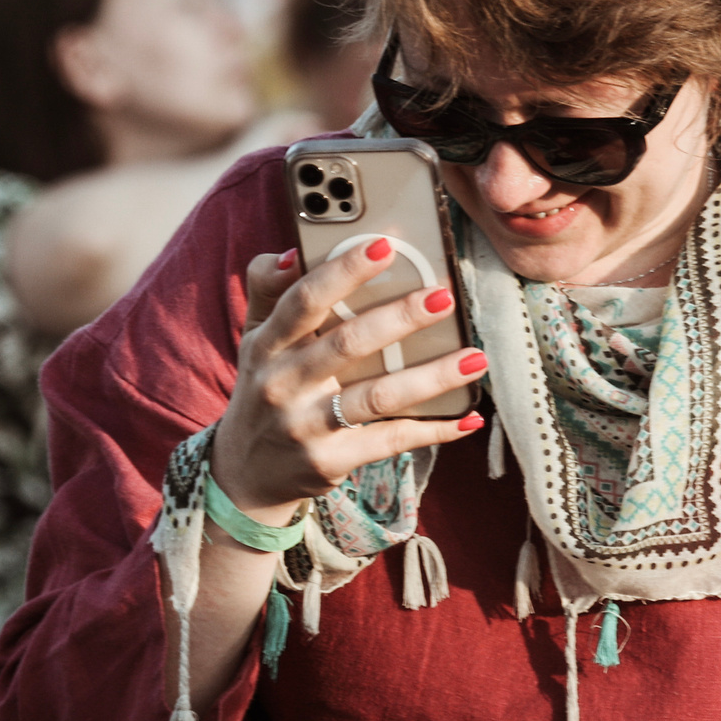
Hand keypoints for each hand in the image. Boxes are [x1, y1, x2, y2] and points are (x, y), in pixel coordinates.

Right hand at [212, 239, 489, 520]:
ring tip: (474, 358)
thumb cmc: (265, 390)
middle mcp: (281, 384)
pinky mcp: (330, 461)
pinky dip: (433, 430)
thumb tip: (293, 252)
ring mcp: (306, 426)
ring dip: (431, 377)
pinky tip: (467, 418)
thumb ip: (269, 291)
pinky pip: (390, 440)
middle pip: (348, 344)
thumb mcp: (254, 340)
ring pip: (378, 396)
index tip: (385, 246)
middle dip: (400, 318)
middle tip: (444, 297)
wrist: (246, 475)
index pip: (305, 301)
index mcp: (266, 345)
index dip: (344, 272)